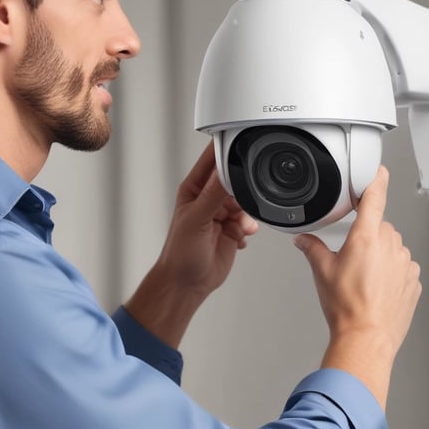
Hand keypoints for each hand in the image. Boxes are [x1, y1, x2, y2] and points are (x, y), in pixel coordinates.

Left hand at [124, 142, 257, 347]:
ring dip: (246, 214)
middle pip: (235, 180)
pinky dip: (248, 228)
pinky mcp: (232, 229)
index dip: (226, 150)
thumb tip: (227, 170)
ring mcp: (221, 214)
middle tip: (241, 203)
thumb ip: (214, 193)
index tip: (242, 145)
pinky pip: (249, 220)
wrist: (187, 283)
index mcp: (194, 188)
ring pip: (245, 201)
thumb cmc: (179, 253)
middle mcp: (208, 198)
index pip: (212, 160)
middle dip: (243, 191)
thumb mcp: (197, 218)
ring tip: (239, 227)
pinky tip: (239, 237)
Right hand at [294, 166, 421, 406]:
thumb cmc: (347, 307)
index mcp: (366, 237)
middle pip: (379, 228)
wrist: (366, 338)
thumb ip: (313, 249)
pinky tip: (377, 289)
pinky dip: (392, 273)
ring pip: (392, 248)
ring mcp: (405, 263)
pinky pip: (403, 267)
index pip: (374, 198)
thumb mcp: (322, 272)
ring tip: (364, 281)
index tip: (380, 170)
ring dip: (381, 257)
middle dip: (367, 238)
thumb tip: (304, 241)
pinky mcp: (414, 281)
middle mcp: (389, 246)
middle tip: (352, 261)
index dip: (376, 180)